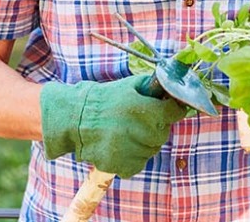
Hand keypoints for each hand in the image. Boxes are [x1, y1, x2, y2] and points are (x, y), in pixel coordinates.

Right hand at [40, 75, 187, 177]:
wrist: (76, 118)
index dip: (173, 110)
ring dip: (145, 143)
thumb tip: (173, 90)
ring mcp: (126, 150)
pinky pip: (138, 164)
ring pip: (151, 150)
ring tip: (128, 133)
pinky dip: (134, 158)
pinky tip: (123, 147)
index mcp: (141, 108)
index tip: (169, 109)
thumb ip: (153, 88)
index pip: (173, 112)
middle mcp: (136, 130)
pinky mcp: (117, 164)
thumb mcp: (129, 85)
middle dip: (156, 127)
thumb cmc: (105, 99)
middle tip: (142, 121)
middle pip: (163, 134)